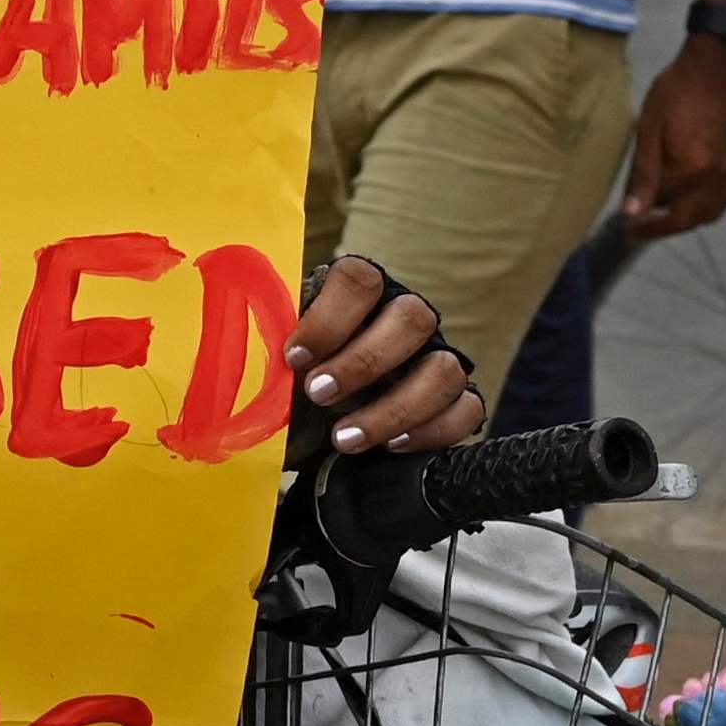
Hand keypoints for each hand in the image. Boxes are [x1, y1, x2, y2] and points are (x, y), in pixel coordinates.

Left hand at [292, 255, 482, 454]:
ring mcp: (438, 358)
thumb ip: (278, 354)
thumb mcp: (284, 364)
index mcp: (361, 296)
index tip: (295, 357)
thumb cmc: (302, 382)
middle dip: (362, 361)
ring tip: (343, 438)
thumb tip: (258, 363)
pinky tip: (391, 446)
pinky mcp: (459, 399)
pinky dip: (432, 430)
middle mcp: (407, 320)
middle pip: (411, 318)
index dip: (328, 318)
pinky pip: (467, 409)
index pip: (360, 279)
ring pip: (444, 369)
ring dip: (393, 409)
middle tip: (317, 394)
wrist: (322, 429)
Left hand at [614, 42, 725, 242]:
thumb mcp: (649, 129)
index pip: (665, 213)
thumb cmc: (678, 91)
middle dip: (664, 227)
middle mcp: (719, 179)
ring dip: (688, 218)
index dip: (644, 225)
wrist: (720, 65)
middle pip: (691, 219)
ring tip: (665, 212)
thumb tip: (632, 211)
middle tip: (642, 227)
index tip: (626, 231)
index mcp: (693, 171)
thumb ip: (643, 174)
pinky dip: (709, 204)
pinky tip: (695, 194)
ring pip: (713, 212)